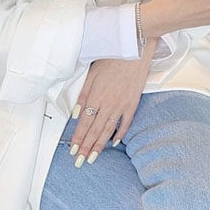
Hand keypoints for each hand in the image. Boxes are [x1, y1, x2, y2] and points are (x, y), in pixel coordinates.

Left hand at [68, 38, 159, 165]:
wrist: (135, 48)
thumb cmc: (113, 56)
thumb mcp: (92, 72)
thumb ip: (83, 94)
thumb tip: (77, 112)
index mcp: (96, 95)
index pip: (84, 122)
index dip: (78, 138)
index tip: (73, 150)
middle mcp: (108, 103)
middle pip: (94, 130)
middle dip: (86, 147)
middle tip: (80, 161)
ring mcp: (122, 105)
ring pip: (108, 130)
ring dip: (99, 145)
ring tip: (93, 157)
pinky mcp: (133, 103)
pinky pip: (125, 123)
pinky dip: (119, 134)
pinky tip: (113, 142)